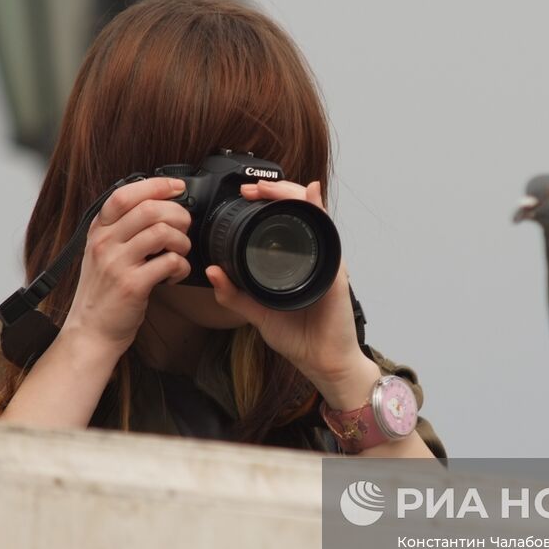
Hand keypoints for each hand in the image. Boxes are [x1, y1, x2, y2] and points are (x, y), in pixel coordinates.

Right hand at [63, 176, 193, 356]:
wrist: (91, 331)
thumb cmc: (103, 292)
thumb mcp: (103, 253)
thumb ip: (122, 229)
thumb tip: (157, 205)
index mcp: (99, 230)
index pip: (124, 194)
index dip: (156, 185)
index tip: (177, 188)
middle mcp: (104, 243)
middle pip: (149, 209)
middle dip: (178, 215)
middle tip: (183, 229)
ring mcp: (116, 264)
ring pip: (162, 233)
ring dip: (181, 241)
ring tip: (178, 253)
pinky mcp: (132, 285)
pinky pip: (169, 262)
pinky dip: (181, 267)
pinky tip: (174, 275)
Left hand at [204, 179, 380, 408]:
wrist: (323, 362)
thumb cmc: (299, 337)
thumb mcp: (257, 313)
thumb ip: (234, 294)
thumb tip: (213, 272)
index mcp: (296, 260)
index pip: (284, 220)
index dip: (266, 201)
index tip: (245, 194)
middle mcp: (313, 254)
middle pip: (300, 208)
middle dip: (276, 190)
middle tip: (252, 187)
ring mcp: (326, 259)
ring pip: (313, 212)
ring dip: (292, 193)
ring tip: (271, 187)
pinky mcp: (334, 268)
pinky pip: (328, 232)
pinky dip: (319, 210)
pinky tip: (311, 195)